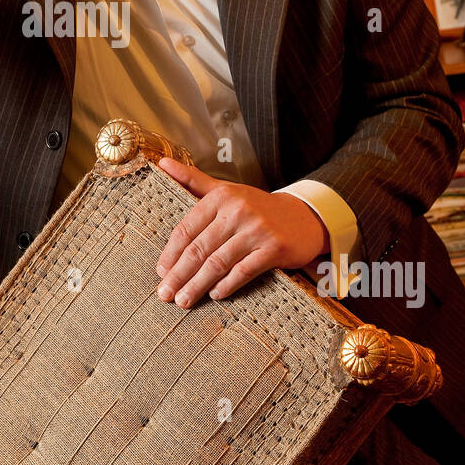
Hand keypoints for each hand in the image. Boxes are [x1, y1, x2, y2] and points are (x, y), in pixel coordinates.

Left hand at [155, 158, 329, 306]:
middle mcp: (237, 211)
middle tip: (165, 294)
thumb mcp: (225, 190)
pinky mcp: (274, 249)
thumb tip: (163, 164)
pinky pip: (243, 271)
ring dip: (197, 285)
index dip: (171, 253)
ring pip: (218, 263)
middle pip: (199, 249)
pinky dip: (227, 285)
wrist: (303, 217)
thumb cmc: (256, 207)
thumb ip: (193, 179)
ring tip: (184, 301)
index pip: (187, 228)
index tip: (161, 272)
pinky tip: (215, 295)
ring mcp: (256, 230)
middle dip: (179, 275)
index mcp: (221, 196)